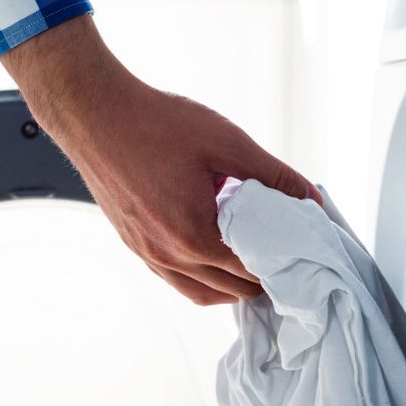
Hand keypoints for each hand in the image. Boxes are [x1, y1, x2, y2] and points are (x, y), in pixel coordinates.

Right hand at [2, 15, 320, 304]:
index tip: (303, 255)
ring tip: (255, 264)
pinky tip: (214, 255)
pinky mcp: (132, 242)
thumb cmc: (155, 123)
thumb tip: (311, 199)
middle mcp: (167, 255)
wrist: (94, 113)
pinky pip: (174, 278)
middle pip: (229, 290)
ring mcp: (145, 252)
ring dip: (231, 285)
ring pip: (200, 292)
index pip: (251, 272)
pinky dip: (201, 278)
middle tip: (287, 259)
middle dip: (261, 279)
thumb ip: (273, 175)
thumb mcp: (226, 143)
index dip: (282, 266)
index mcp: (193, 236)